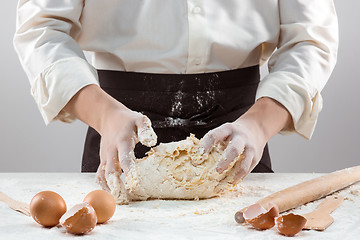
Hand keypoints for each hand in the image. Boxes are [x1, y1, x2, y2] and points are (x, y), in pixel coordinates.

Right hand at [63, 84, 156, 202]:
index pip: (125, 158)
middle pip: (111, 170)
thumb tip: (151, 142)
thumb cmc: (128, 121)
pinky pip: (100, 175)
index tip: (134, 182)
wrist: (108, 117)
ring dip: (109, 188)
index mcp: (122, 141)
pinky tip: (111, 194)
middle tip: (124, 199)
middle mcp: (111, 151)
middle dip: (117, 185)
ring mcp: (105, 156)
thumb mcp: (139, 119)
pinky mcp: (103, 160)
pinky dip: (103, 185)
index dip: (129, 170)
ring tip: (117, 201)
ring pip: (103, 175)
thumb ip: (146, 129)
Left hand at [199, 97, 291, 183]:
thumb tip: (196, 158)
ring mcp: (250, 148)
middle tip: (216, 171)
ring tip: (222, 184)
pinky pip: (247, 170)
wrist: (256, 128)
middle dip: (225, 162)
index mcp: (228, 129)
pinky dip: (238, 178)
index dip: (205, 146)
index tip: (197, 158)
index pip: (214, 136)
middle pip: (234, 150)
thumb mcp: (224, 131)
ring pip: (243, 164)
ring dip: (233, 175)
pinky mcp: (256, 158)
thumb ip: (213, 142)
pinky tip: (229, 183)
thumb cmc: (233, 133)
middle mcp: (240, 138)